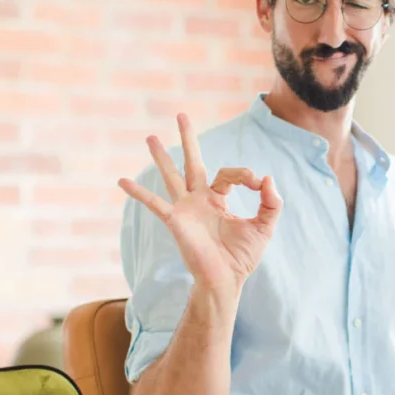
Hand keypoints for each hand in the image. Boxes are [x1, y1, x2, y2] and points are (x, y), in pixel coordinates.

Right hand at [118, 113, 282, 298]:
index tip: (258, 185)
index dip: (246, 175)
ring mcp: (185, 209)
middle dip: (188, 139)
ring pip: (172, 175)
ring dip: (162, 156)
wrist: (226, 280)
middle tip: (181, 114)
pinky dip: (139, 193)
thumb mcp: (265, 226)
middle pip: (193, 162)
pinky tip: (122, 181)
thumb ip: (272, 203)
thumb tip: (268, 178)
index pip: (229, 174)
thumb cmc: (242, 256)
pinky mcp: (176, 221)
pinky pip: (155, 204)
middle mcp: (199, 200)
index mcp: (218, 199)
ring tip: (151, 137)